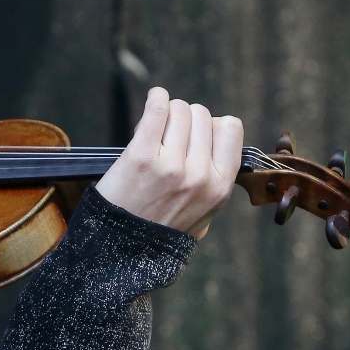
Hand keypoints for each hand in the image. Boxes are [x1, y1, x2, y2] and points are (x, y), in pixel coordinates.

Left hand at [94, 86, 242, 239]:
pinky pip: (157, 110)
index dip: (211, 126)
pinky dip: (156, 98)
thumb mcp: (202, 216)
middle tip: (166, 138)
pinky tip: (154, 100)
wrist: (119, 251)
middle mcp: (200, 176)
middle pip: (202, 115)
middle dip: (184, 120)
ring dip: (167, 113)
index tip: (194, 136)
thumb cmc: (158, 232)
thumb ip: (213, 183)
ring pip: (180, 109)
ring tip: (153, 132)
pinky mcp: (141, 158)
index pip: (230, 128)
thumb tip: (217, 139)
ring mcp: (171, 166)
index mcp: (220, 187)